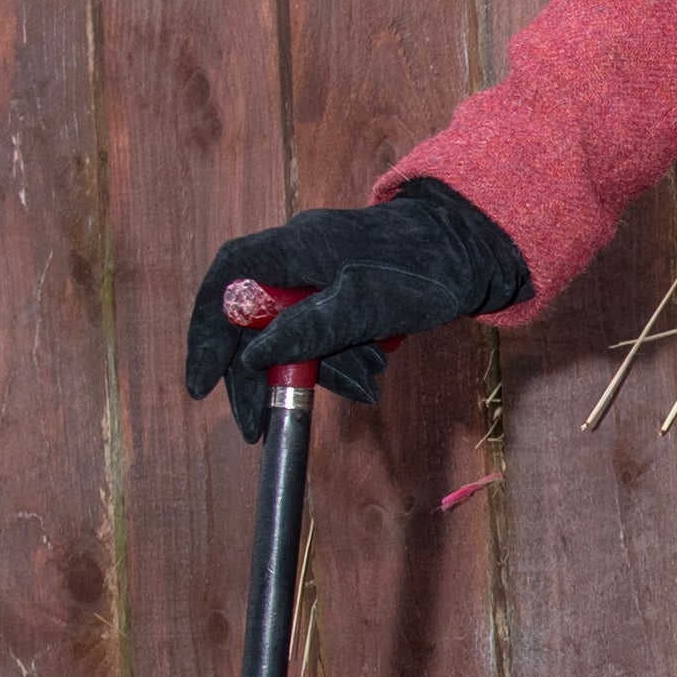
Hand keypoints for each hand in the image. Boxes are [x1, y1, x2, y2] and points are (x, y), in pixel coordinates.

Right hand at [185, 179, 531, 443]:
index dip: (206, 336)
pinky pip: (323, 336)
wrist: (474, 250)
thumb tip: (251, 359)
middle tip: (258, 428)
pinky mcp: (340, 294)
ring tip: (367, 379)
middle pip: (253, 323)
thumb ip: (309, 330)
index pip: (225, 286)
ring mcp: (318, 276)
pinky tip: (372, 371)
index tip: (202, 385)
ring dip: (321, 370)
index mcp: (290, 248)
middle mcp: (295, 259)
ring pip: (292, 336)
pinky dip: (341, 360)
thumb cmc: (423, 268)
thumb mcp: (368, 305)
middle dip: (262, 377)